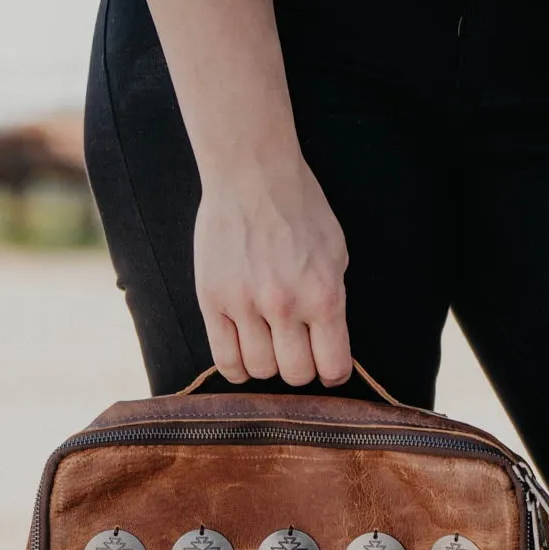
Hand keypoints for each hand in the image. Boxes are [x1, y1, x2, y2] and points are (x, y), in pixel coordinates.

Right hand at [194, 155, 351, 388]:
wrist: (252, 174)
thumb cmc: (300, 210)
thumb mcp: (336, 254)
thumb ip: (332, 302)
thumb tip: (328, 346)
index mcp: (323, 295)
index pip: (333, 366)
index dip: (332, 373)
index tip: (327, 367)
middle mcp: (285, 304)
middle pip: (295, 375)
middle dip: (300, 368)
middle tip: (295, 350)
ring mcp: (245, 304)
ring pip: (260, 370)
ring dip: (267, 365)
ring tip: (268, 344)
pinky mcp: (212, 300)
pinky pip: (224, 359)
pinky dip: (237, 368)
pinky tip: (244, 353)